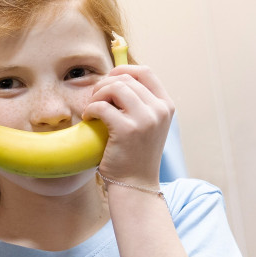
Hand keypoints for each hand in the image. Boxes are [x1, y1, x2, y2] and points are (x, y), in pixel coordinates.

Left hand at [82, 64, 174, 186]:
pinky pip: (102, 106)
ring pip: (115, 87)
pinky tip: (89, 119)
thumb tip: (117, 79)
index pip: (145, 72)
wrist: (135, 185)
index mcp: (166, 106)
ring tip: (92, 109)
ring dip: (97, 95)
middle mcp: (159, 110)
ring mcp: (145, 119)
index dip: (123, 70)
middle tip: (94, 100)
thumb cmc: (135, 156)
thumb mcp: (147, 126)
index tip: (108, 80)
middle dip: (104, 85)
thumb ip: (140, 104)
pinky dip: (91, 109)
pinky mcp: (127, 129)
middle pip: (126, 78)